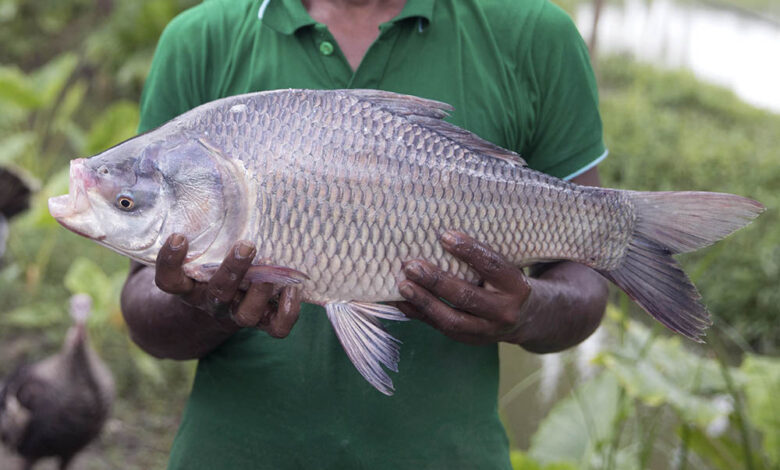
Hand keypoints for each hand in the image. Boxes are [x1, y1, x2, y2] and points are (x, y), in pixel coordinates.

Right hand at [155, 233, 300, 337]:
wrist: (219, 305)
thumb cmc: (209, 259)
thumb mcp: (199, 243)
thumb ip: (197, 219)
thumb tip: (207, 164)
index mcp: (189, 285)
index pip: (169, 280)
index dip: (170, 262)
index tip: (179, 236)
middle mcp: (212, 301)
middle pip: (217, 293)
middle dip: (232, 270)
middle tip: (246, 245)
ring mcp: (238, 314)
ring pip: (247, 315)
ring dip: (261, 290)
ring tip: (272, 266)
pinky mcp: (264, 322)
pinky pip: (277, 329)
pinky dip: (288, 312)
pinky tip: (294, 288)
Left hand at [396, 230, 531, 344]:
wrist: (527, 318)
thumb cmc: (508, 282)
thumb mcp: (507, 268)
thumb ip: (482, 257)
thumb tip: (442, 235)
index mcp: (516, 286)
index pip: (491, 266)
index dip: (469, 251)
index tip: (444, 236)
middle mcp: (504, 311)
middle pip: (466, 296)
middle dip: (436, 281)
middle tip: (412, 266)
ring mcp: (487, 330)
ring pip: (451, 319)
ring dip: (424, 301)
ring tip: (403, 285)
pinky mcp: (470, 340)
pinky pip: (440, 328)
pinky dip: (419, 314)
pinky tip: (401, 301)